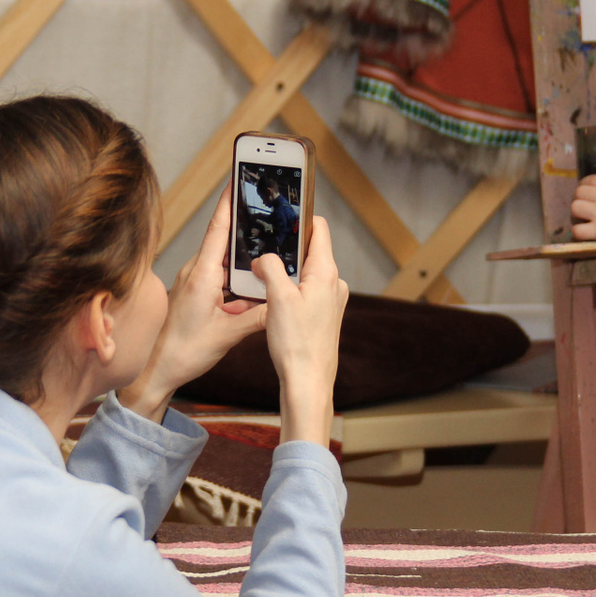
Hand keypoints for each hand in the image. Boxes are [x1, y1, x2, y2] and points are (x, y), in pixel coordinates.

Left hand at [118, 187, 265, 420]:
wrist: (156, 370)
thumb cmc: (183, 352)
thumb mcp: (228, 335)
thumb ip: (258, 317)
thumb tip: (281, 305)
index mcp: (202, 275)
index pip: (218, 230)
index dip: (229, 204)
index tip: (237, 180)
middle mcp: (195, 272)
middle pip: (225, 242)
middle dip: (246, 231)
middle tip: (267, 215)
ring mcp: (192, 282)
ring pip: (224, 263)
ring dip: (243, 262)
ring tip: (265, 255)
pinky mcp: (193, 293)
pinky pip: (218, 278)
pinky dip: (235, 280)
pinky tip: (249, 290)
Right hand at [253, 217, 346, 446]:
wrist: (308, 382)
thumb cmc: (297, 344)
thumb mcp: (277, 298)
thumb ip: (270, 269)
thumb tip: (263, 259)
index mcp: (325, 273)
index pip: (319, 229)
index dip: (300, 218)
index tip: (282, 214)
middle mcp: (333, 284)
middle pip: (310, 251)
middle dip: (286, 248)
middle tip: (262, 247)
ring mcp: (330, 301)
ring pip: (305, 274)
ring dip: (286, 273)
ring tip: (262, 277)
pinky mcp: (324, 317)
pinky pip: (305, 293)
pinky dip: (290, 291)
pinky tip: (271, 301)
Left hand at [571, 173, 595, 251]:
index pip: (592, 179)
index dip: (584, 183)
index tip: (585, 189)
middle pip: (579, 192)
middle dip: (577, 197)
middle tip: (582, 205)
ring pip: (575, 208)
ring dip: (575, 213)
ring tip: (580, 218)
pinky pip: (579, 231)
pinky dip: (578, 232)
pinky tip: (583, 233)